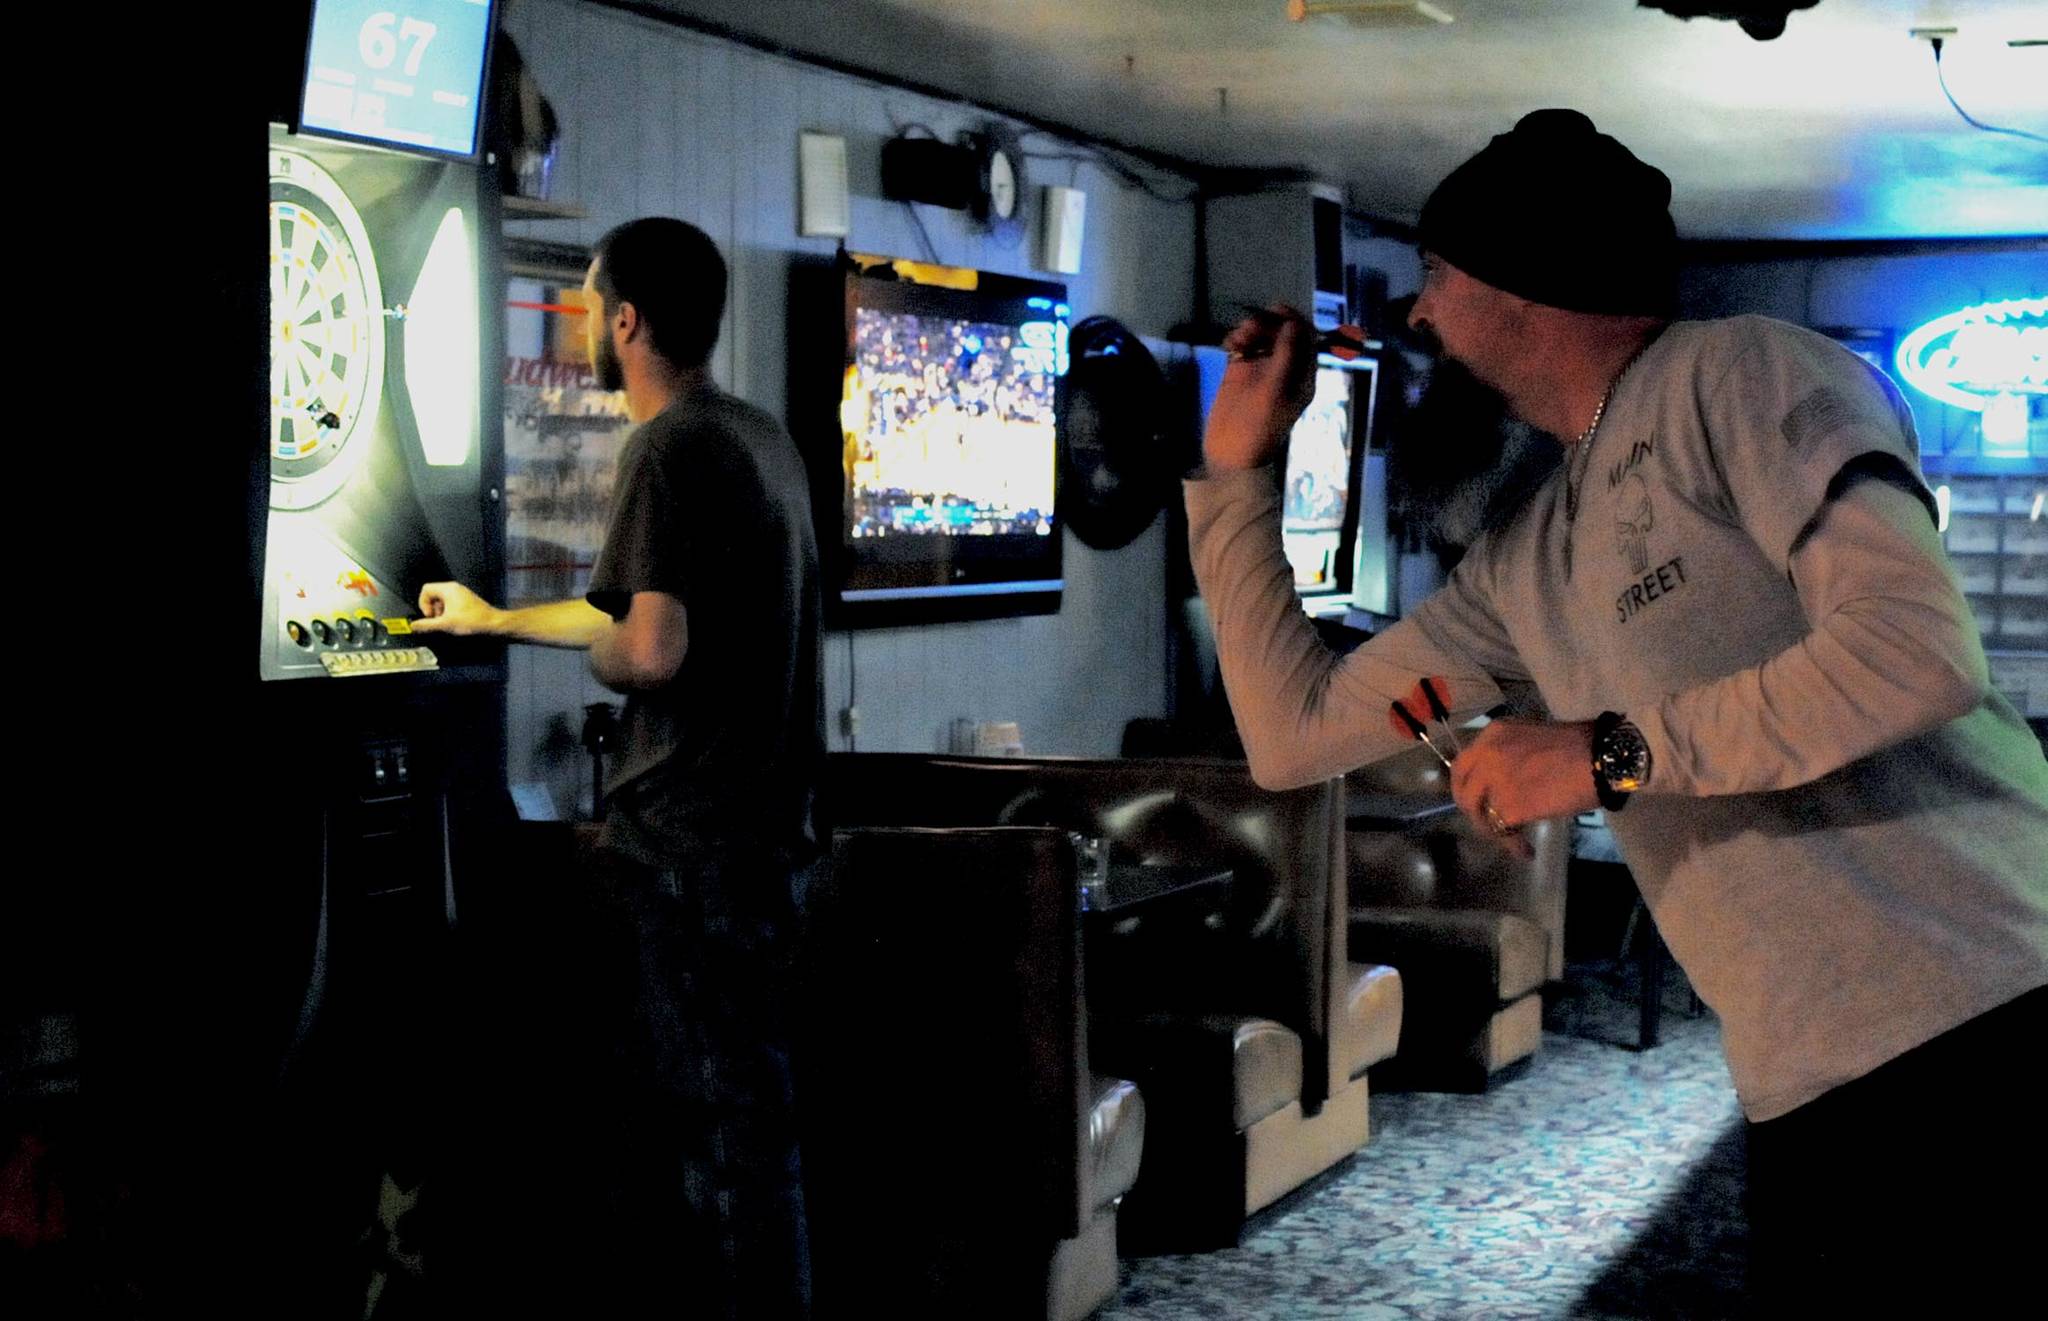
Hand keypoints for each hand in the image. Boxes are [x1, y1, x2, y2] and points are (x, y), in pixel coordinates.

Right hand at [413, 581, 502, 635]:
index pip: (426, 589)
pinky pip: (451, 602)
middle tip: (437, 620)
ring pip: (442, 599)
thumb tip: (413, 626)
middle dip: (432, 608)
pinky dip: (448, 611)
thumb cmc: (471, 620)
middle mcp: (454, 588)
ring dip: (440, 611)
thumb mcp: (445, 624)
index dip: (423, 603)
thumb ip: (427, 625)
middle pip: (433, 594)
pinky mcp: (466, 599)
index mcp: (448, 589)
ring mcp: (461, 593)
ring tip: (446, 622)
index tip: (429, 615)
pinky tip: (454, 621)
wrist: (492, 623)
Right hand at [1203, 305, 1319, 471]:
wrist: (1230, 453)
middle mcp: (1284, 369)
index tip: (1276, 310)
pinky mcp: (1239, 371)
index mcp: (1302, 376)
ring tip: (1237, 338)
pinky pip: (1242, 345)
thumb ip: (1285, 355)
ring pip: (1261, 336)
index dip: (1294, 321)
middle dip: (1268, 325)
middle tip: (1250, 327)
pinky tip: (1229, 344)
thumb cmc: (1258, 426)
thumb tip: (1292, 324)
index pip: (1305, 339)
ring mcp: (1261, 369)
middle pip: (1282, 333)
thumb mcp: (1275, 390)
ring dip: (1250, 330)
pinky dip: (1236, 339)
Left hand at [1448, 717, 1599, 858]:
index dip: (1466, 785)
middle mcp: (1486, 756)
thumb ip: (1509, 753)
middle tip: (1485, 824)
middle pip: (1463, 790)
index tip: (1474, 798)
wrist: (1600, 758)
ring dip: (1493, 831)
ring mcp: (1495, 781)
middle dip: (1471, 810)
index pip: (1463, 763)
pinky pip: (1502, 832)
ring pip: (1480, 814)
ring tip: (1511, 840)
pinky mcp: (1510, 807)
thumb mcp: (1531, 736)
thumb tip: (1504, 777)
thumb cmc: (1578, 745)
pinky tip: (1525, 851)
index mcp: (1492, 735)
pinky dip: (1513, 845)